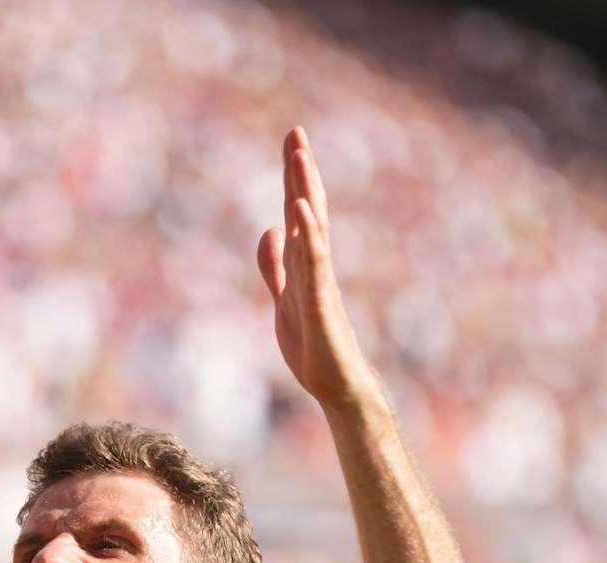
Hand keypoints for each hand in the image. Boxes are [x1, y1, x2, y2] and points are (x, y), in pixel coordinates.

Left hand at [256, 127, 375, 411]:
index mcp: (305, 264)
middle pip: (309, 210)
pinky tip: (298, 209)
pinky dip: (306, 235)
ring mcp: (321, 282)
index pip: (298, 212)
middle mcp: (316, 266)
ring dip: (305, 191)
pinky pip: (313, 265)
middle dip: (301, 172)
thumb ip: (275, 267)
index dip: (293, 177)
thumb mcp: (283, 300)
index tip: (292, 140)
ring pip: (313, 229)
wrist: (336, 386)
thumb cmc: (314, 347)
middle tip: (296, 132)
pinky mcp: (321, 304)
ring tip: (299, 156)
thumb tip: (270, 229)